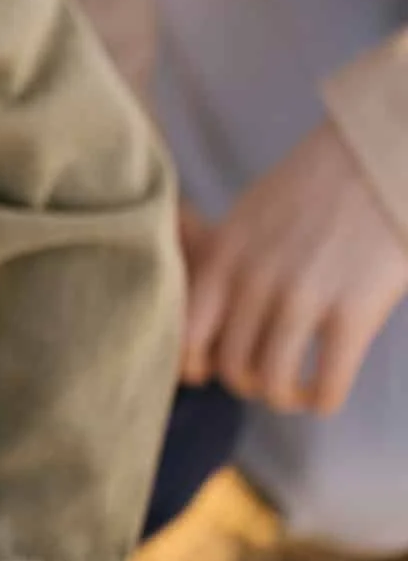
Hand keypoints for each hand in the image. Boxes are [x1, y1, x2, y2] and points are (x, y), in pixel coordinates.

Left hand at [182, 122, 407, 414]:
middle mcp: (253, 279)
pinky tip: (327, 395)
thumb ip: (224, 260)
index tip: (212, 373)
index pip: (185, 332)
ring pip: (273, 381)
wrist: (375, 159)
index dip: (195, 367)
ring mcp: (301, 297)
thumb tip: (204, 315)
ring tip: (297, 393)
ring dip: (284, 398)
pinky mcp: (352, 311)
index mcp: (223, 255)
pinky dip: (322, 401)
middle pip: (232, 365)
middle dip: (248, 385)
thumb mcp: (248, 216)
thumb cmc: (313, 189)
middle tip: (267, 381)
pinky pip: (327, 383)